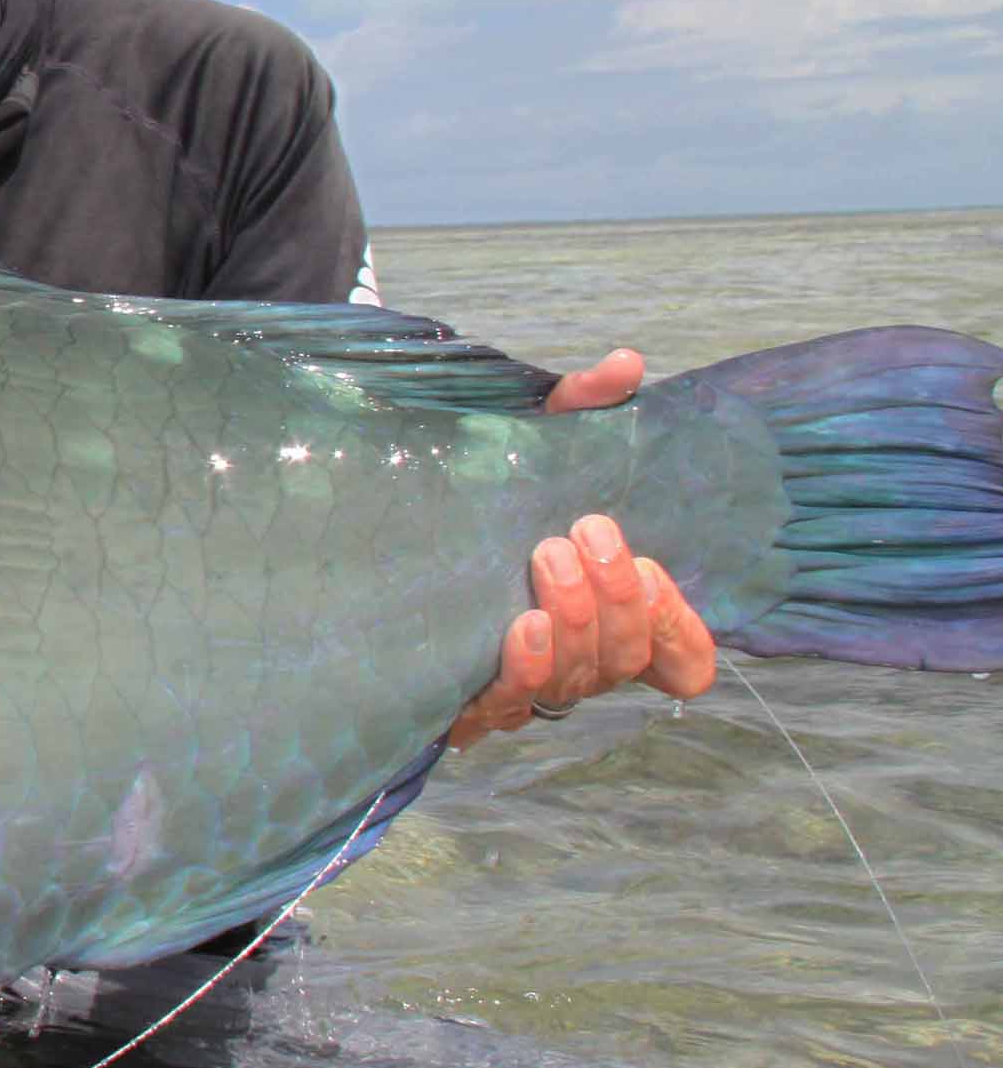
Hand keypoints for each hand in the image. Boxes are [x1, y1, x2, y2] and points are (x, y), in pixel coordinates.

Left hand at [446, 351, 721, 746]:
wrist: (383, 532)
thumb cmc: (482, 493)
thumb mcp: (532, 445)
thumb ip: (583, 407)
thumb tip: (625, 362)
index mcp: (609, 615)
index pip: (683, 657)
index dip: (681, 628)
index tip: (651, 569)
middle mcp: (578, 658)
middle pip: (626, 658)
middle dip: (616, 598)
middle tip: (585, 533)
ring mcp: (527, 684)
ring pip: (578, 682)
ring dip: (575, 619)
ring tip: (548, 556)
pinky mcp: (472, 701)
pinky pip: (513, 704)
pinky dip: (526, 666)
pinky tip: (517, 625)